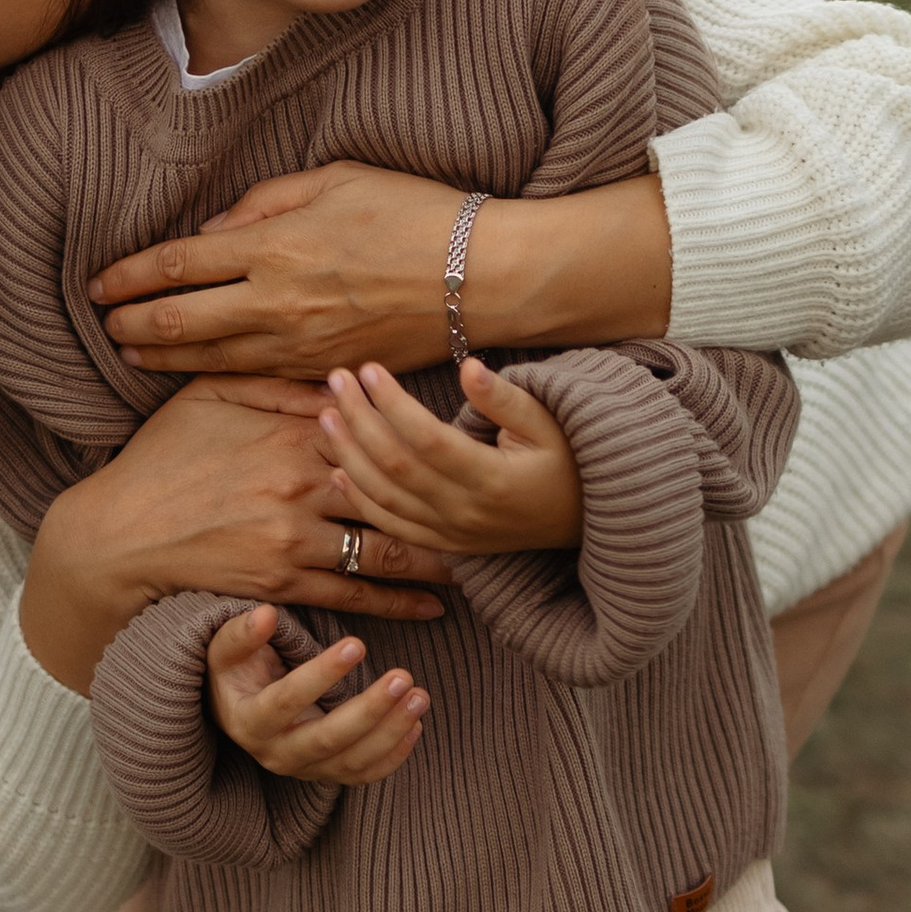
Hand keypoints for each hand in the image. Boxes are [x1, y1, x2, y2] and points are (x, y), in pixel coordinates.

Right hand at [19, 376, 448, 694]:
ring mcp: (295, 536)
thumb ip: (276, 383)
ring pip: (388, 545)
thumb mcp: (209, 397)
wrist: (115, 537)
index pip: (377, 428)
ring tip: (477, 552)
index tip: (467, 436)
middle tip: (494, 495)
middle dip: (448, 494)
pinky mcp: (285, 583)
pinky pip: (359, 594)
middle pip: (397, 487)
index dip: (426, 434)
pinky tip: (435, 602)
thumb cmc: (159, 460)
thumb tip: (340, 377)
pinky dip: (403, 600)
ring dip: (438, 553)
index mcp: (290, 430)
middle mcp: (302, 481)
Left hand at [88, 162, 674, 373]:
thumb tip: (212, 232)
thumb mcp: (335, 179)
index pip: (177, 265)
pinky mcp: (323, 371)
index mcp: (276, 245)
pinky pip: (253, 378)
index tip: (98, 283)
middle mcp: (278, 301)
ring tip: (130, 351)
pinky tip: (193, 372)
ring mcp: (299, 345)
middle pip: (178, 320)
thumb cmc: (415, 214)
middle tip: (101, 324)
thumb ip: (263, 204)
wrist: (483, 276)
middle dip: (130, 323)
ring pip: (207, 359)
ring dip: (160, 356)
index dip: (128, 276)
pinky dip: (212, 376)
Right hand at [207, 606, 429, 784]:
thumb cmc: (236, 672)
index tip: (357, 644)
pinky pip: (363, 775)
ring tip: (419, 695)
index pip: (286, 701)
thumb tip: (265, 614)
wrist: (238, 711)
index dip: (322, 675)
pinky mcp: (327, 774)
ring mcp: (303, 769)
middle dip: (369, 710)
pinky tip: (416, 725)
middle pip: (327, 739)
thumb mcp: (226, 649)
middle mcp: (275, 754)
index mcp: (248, 722)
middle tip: (403, 676)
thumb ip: (242, 633)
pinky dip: (393, 755)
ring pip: (352, 761)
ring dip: (390, 731)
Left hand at [317, 358, 584, 556]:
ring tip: (326, 414)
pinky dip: (361, 500)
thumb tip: (468, 367)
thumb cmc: (567, 462)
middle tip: (337, 380)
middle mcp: (465, 512)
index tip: (368, 370)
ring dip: (349, 456)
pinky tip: (338, 471)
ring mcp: (452, 533)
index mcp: (492, 479)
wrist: (584, 522)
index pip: (427, 439)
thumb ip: (505, 399)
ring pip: (385, 497)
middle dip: (359, 419)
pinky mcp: (445, 544)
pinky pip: (392, 526)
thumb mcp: (548, 423)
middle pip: (395, 465)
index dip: (392, 404)